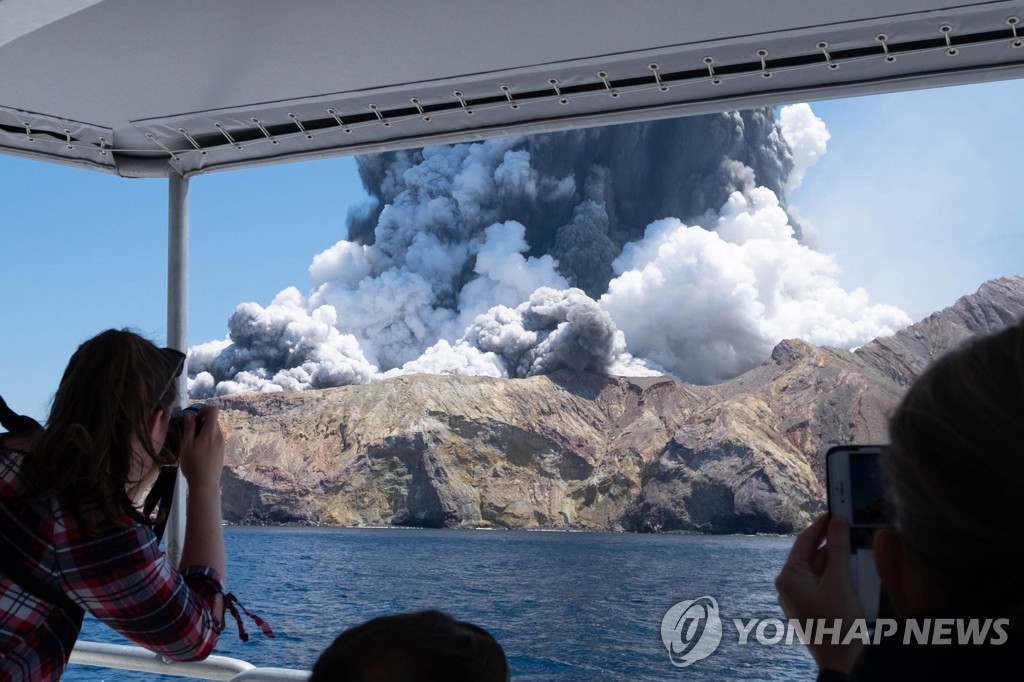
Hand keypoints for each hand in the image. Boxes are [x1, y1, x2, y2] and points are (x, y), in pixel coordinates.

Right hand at [177, 405, 224, 490]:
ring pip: (214, 430)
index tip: (194, 417)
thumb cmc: (193, 464)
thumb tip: (189, 415)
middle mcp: (220, 435)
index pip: (213, 410)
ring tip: (193, 443)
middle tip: (189, 432)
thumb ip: (189, 429)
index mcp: (211, 431)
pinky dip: (208, 438)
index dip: (203, 409)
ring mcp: (222, 443)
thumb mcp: (186, 445)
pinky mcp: (222, 450)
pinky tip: (199, 450)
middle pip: (213, 420)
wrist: (205, 483)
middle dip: (201, 421)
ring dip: (204, 431)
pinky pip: (216, 438)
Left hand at [775, 514, 863, 672]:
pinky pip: (821, 584)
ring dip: (836, 560)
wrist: (842, 662)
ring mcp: (797, 598)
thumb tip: (838, 521)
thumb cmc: (839, 624)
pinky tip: (852, 571)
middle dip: (831, 543)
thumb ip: (838, 548)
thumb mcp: (841, 581)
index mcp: (789, 577)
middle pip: (811, 555)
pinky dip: (835, 575)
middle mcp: (788, 586)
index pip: (804, 541)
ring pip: (818, 570)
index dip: (821, 524)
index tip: (835, 511)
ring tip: (855, 547)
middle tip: (850, 526)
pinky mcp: (809, 608)